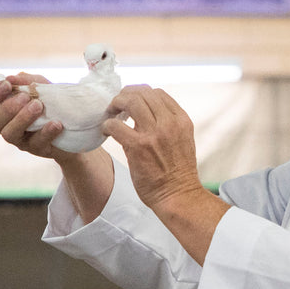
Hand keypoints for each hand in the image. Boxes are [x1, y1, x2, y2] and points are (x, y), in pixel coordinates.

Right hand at [0, 73, 69, 160]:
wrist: (76, 124)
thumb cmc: (52, 102)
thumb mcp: (42, 86)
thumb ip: (27, 81)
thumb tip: (11, 78)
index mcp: (4, 108)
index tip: (7, 85)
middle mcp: (8, 126)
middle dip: (7, 108)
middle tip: (25, 97)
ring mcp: (21, 140)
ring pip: (10, 134)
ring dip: (23, 118)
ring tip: (38, 106)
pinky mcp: (38, 149)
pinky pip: (37, 143)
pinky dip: (46, 132)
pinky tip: (56, 123)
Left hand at [102, 85, 201, 209]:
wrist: (178, 196)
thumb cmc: (178, 173)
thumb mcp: (182, 141)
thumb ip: (166, 125)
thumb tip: (141, 115)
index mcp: (182, 120)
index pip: (158, 93)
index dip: (140, 92)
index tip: (131, 100)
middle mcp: (170, 123)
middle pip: (144, 93)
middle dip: (126, 94)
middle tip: (116, 104)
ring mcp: (154, 134)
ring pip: (131, 102)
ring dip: (116, 103)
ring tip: (110, 112)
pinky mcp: (139, 147)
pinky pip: (116, 125)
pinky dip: (108, 125)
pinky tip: (107, 131)